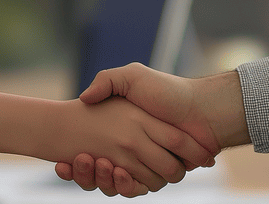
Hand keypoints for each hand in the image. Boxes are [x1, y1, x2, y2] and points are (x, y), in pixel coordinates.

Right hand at [56, 63, 242, 194]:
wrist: (203, 109)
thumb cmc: (167, 91)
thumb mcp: (132, 77)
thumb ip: (107, 81)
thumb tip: (85, 98)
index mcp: (122, 130)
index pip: (91, 152)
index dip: (78, 161)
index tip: (66, 160)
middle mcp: (131, 149)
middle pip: (98, 171)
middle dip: (85, 172)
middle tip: (79, 160)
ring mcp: (143, 165)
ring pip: (112, 183)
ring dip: (98, 178)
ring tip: (94, 161)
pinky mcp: (156, 177)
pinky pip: (133, 190)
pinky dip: (123, 186)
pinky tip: (115, 172)